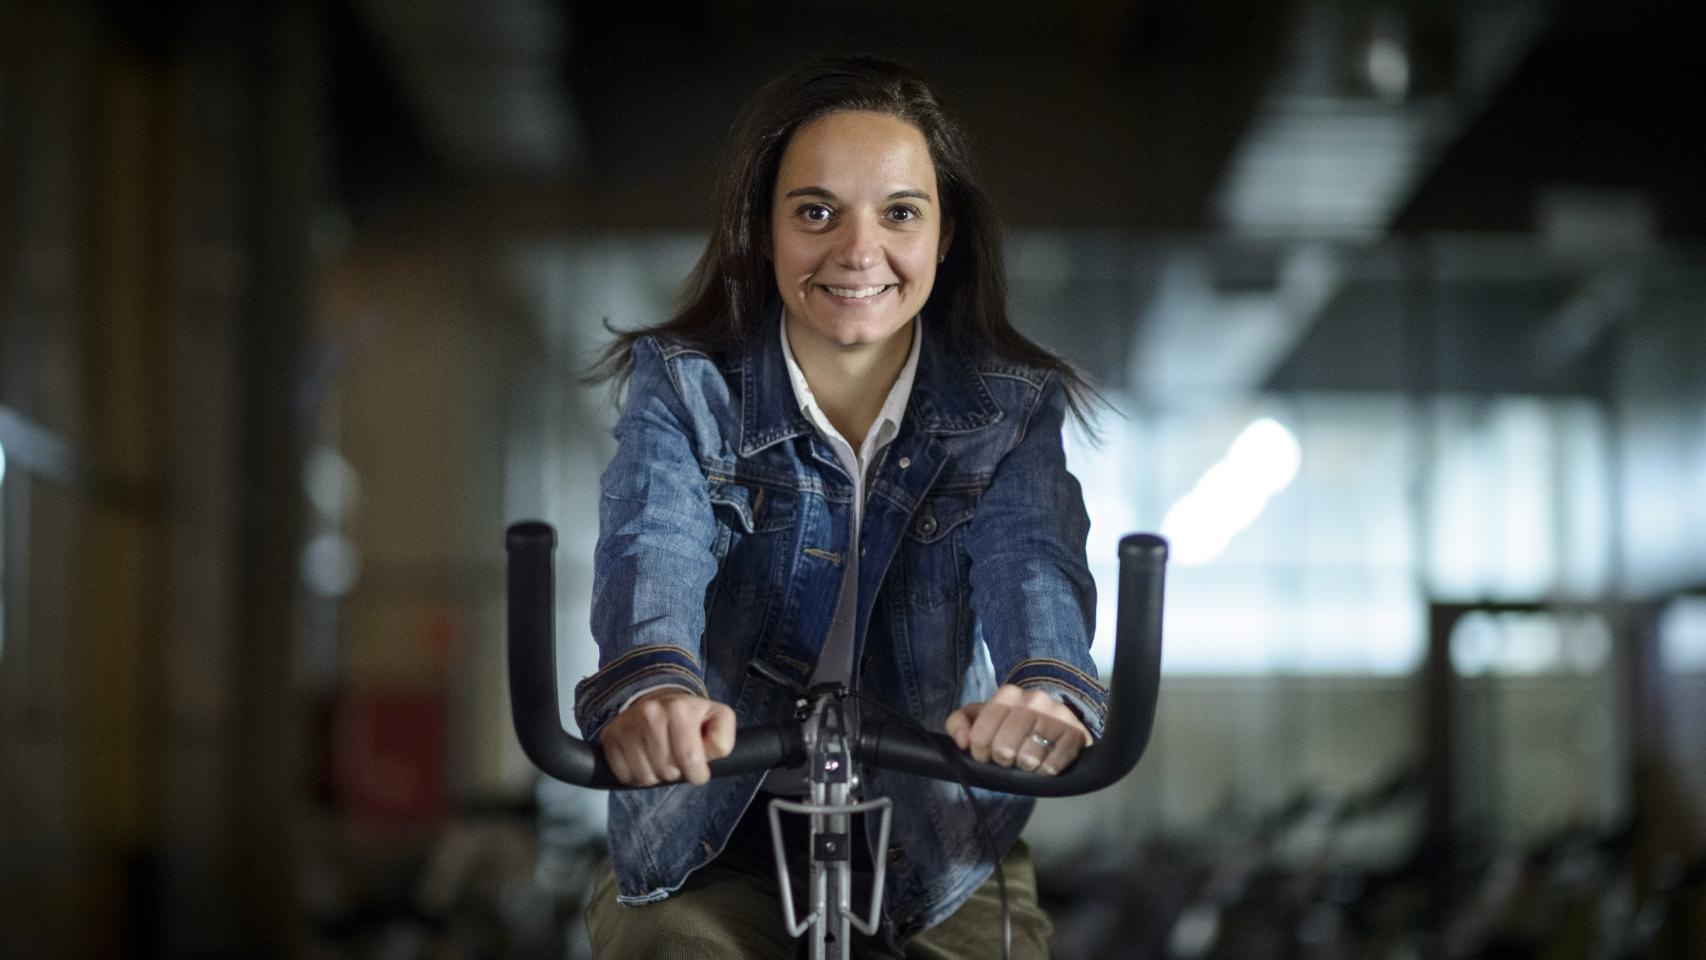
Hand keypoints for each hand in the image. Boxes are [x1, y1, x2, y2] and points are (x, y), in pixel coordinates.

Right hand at [601, 690, 735, 785]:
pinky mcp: (610, 737)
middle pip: (667, 771)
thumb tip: (708, 755)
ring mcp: (627, 725)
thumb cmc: (691, 716)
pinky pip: (625, 776)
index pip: (691, 761)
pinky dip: (636, 775)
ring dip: (656, 775)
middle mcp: (650, 714)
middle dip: (676, 772)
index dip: (698, 773)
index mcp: (679, 709)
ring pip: (645, 777)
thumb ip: (723, 739)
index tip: (698, 768)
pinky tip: (643, 759)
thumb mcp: (718, 719)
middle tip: (677, 756)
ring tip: (660, 757)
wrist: (656, 700)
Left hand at [945, 684, 1089, 775]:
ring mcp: (1057, 716)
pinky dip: (1045, 770)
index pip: (980, 735)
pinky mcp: (1075, 734)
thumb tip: (962, 741)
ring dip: (1025, 766)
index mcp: (1008, 695)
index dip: (980, 752)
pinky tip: (1044, 764)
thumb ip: (959, 722)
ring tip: (1027, 760)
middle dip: (1003, 760)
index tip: (986, 754)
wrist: (1057, 719)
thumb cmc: (1011, 722)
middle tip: (1008, 758)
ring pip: (1028, 757)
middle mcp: (1034, 700)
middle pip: (1004, 747)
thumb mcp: (981, 716)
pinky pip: (1053, 765)